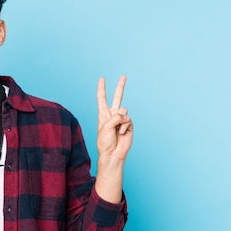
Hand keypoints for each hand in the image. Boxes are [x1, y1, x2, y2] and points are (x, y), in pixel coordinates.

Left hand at [94, 76, 132, 202]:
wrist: (113, 153)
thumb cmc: (105, 142)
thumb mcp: (105, 127)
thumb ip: (114, 117)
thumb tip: (125, 114)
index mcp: (103, 115)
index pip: (102, 99)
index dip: (102, 89)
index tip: (102, 79)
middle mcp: (112, 115)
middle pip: (117, 98)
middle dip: (120, 87)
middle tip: (123, 76)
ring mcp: (121, 120)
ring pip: (124, 111)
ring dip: (120, 120)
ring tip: (117, 130)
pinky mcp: (128, 125)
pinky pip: (128, 120)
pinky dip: (125, 126)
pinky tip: (122, 133)